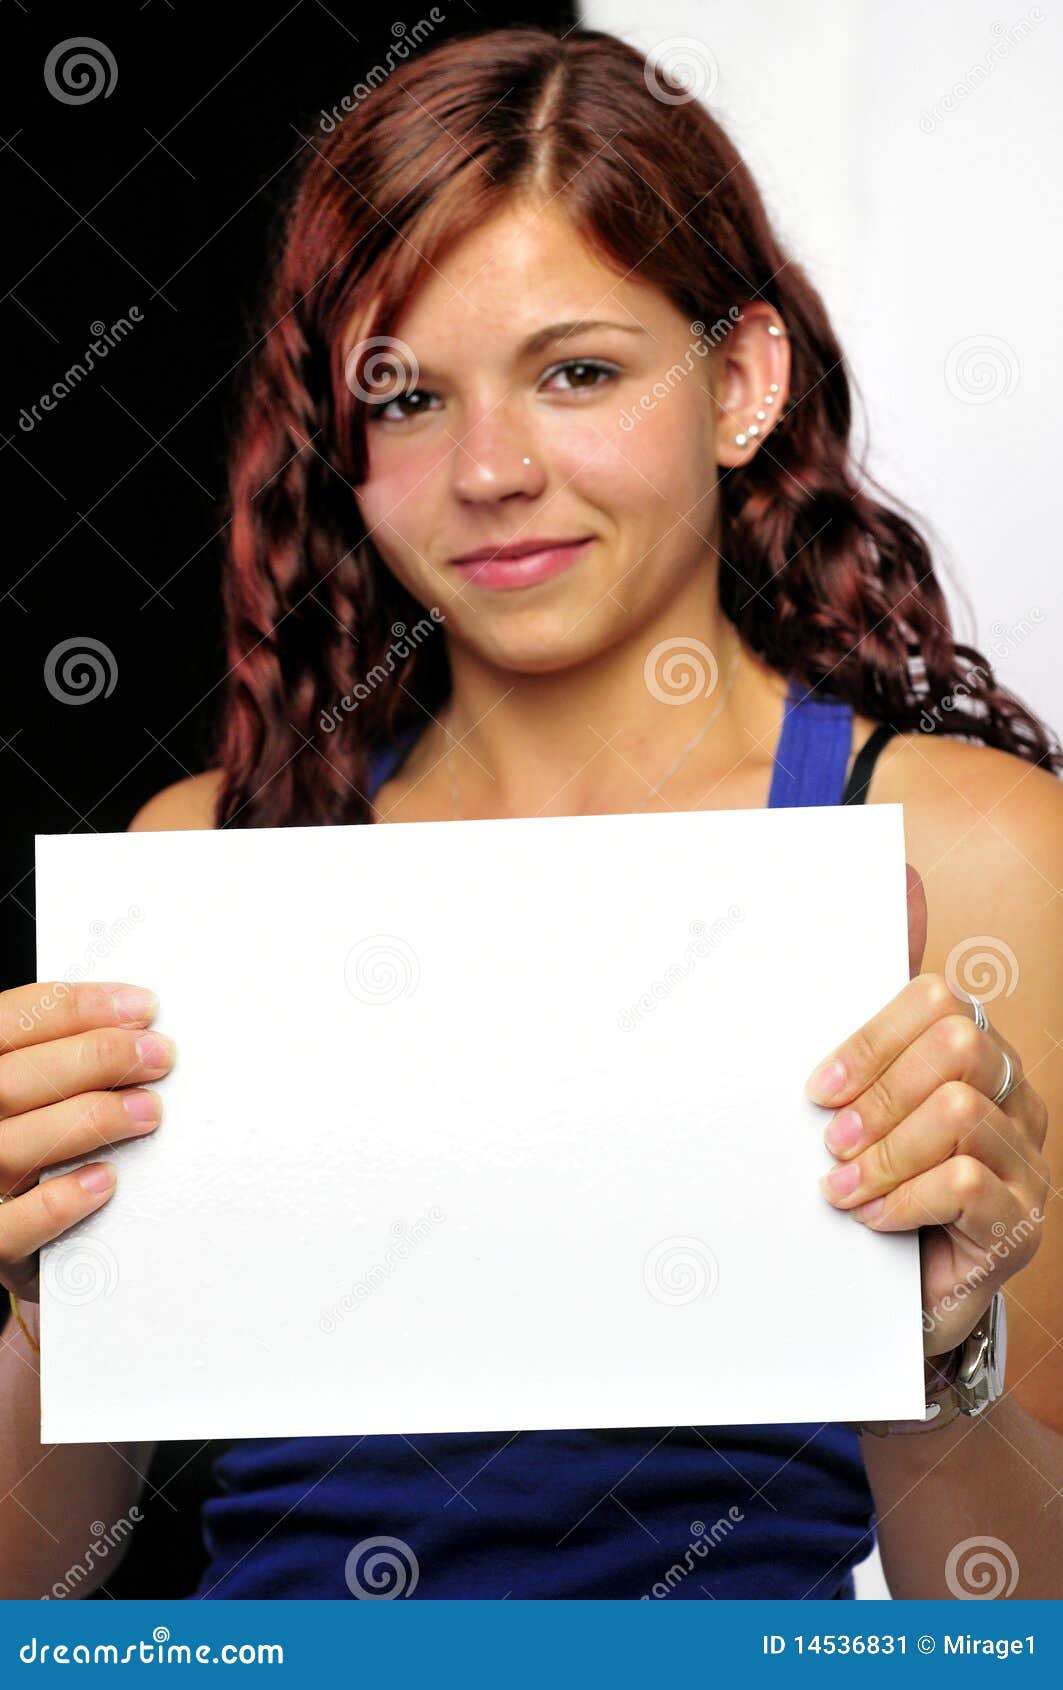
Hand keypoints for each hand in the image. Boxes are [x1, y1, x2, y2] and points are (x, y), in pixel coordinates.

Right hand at [0, 982, 174, 1303]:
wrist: (20, 1231)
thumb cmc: (33, 1140)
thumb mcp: (36, 1090)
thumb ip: (59, 1059)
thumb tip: (134, 1025)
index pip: (8, 1022)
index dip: (76, 1008)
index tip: (141, 1007)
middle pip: (12, 1081)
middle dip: (95, 1058)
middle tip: (158, 1055)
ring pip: (14, 1146)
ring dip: (91, 1121)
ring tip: (149, 1111)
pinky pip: (11, 1227)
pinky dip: (60, 1201)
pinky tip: (105, 1179)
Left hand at [804, 863, 1049, 1359]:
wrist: (897, 1294)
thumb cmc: (874, 1181)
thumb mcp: (856, 1104)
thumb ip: (864, 1021)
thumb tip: (901, 882)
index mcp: (973, 1053)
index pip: (938, 1001)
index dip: (871, 1039)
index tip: (817, 1089)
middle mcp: (1012, 1096)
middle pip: (957, 1047)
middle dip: (881, 1094)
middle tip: (835, 1141)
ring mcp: (1026, 1159)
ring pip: (959, 1114)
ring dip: (885, 1154)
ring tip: (842, 1188)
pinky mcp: (1021, 1223)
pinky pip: (967, 1184)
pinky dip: (906, 1199)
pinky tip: (875, 1218)